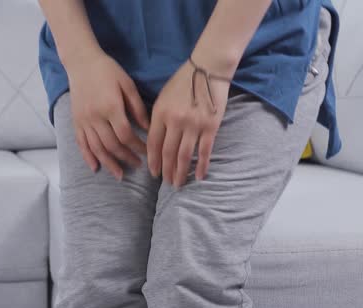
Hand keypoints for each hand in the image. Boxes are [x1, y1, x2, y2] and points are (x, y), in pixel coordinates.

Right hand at [65, 51, 150, 179]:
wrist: (81, 62)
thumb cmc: (108, 71)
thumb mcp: (127, 85)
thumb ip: (137, 107)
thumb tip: (148, 129)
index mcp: (110, 106)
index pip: (126, 134)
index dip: (137, 146)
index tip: (147, 152)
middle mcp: (95, 116)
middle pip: (111, 145)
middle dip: (126, 157)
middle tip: (138, 165)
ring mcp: (83, 120)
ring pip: (96, 148)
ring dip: (109, 163)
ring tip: (120, 174)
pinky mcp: (76, 121)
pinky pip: (81, 143)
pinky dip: (88, 157)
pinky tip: (95, 168)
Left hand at [148, 60, 229, 186]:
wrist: (209, 68)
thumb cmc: (184, 81)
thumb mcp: (163, 96)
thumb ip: (157, 117)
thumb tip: (153, 139)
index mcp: (161, 113)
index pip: (153, 143)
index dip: (152, 160)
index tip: (153, 172)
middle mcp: (175, 121)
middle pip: (167, 152)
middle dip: (166, 170)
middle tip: (166, 182)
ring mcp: (194, 124)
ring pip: (184, 155)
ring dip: (180, 172)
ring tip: (178, 184)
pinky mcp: (210, 126)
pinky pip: (204, 150)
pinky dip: (201, 165)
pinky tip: (199, 176)